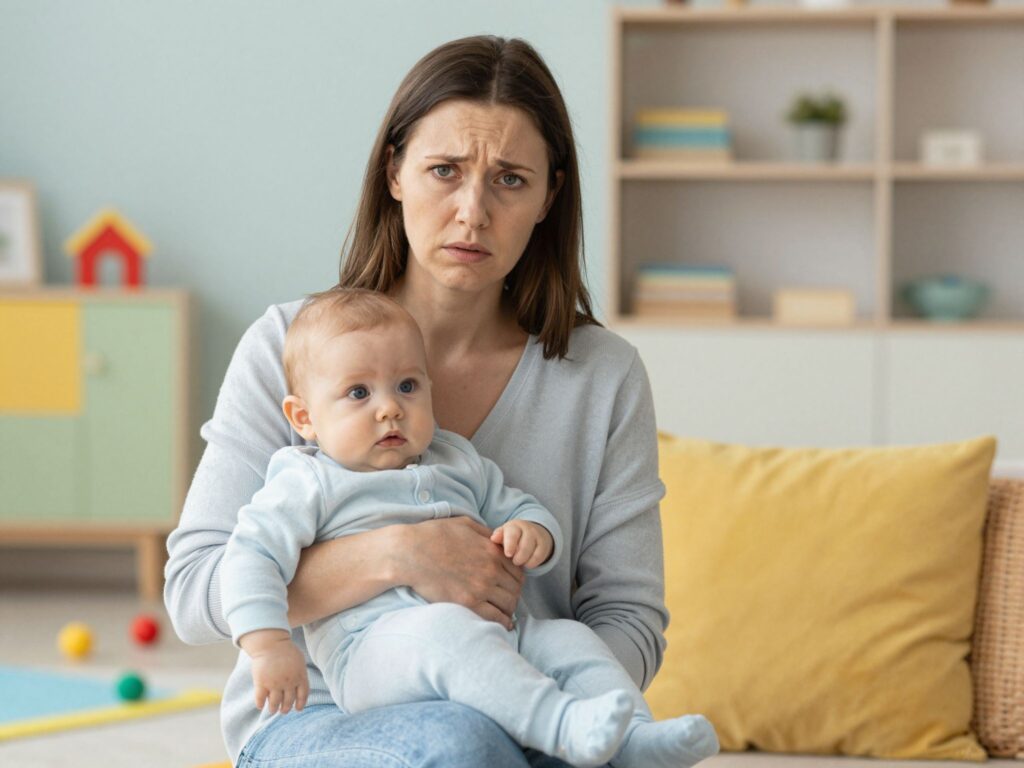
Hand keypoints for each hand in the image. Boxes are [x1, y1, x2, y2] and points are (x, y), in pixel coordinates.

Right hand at [240, 629, 308, 713]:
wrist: (270, 642)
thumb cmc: (285, 650)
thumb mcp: (299, 661)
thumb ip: (300, 673)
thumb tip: (300, 686)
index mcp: (300, 676)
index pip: (303, 695)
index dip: (300, 704)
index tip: (297, 709)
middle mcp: (288, 682)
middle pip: (288, 702)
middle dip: (285, 709)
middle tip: (283, 711)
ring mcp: (275, 684)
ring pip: (274, 704)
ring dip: (273, 709)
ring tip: (272, 710)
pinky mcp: (261, 683)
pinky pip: (260, 699)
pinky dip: (260, 704)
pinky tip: (260, 705)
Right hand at [401, 517, 524, 629]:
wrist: (410, 552)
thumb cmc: (434, 535)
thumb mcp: (465, 524)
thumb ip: (486, 533)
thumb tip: (498, 540)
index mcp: (492, 551)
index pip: (518, 571)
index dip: (517, 579)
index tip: (511, 584)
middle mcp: (491, 570)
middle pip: (515, 589)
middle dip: (514, 595)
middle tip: (508, 600)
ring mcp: (480, 588)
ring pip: (508, 604)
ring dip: (509, 609)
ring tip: (505, 613)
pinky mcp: (467, 603)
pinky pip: (494, 617)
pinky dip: (502, 622)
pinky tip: (502, 624)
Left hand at [491, 520, 552, 568]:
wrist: (531, 532)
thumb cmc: (510, 537)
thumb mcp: (502, 535)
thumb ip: (498, 537)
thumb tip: (494, 538)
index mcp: (514, 526)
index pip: (513, 535)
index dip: (510, 545)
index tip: (508, 554)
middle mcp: (527, 529)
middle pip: (524, 546)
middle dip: (518, 557)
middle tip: (513, 561)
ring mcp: (537, 536)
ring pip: (532, 552)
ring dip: (524, 561)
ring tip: (518, 562)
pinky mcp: (544, 545)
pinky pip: (539, 557)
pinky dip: (531, 563)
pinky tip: (526, 563)